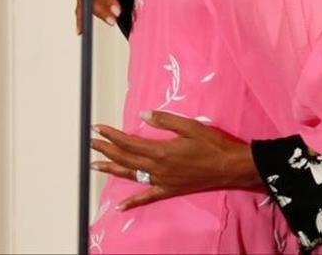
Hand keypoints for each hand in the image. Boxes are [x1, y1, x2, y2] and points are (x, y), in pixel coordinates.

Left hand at [90, 111, 260, 209]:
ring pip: (131, 175)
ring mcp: (161, 180)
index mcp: (160, 150)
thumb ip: (165, 120)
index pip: (129, 141)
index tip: (98, 128)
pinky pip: (148, 197)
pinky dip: (133, 202)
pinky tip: (120, 207)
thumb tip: (142, 114)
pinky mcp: (169, 189)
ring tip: (95, 165)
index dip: (111, 135)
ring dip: (111, 169)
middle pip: (125, 157)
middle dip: (106, 149)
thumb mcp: (191, 126)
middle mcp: (157, 167)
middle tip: (92, 142)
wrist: (229, 167)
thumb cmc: (212, 144)